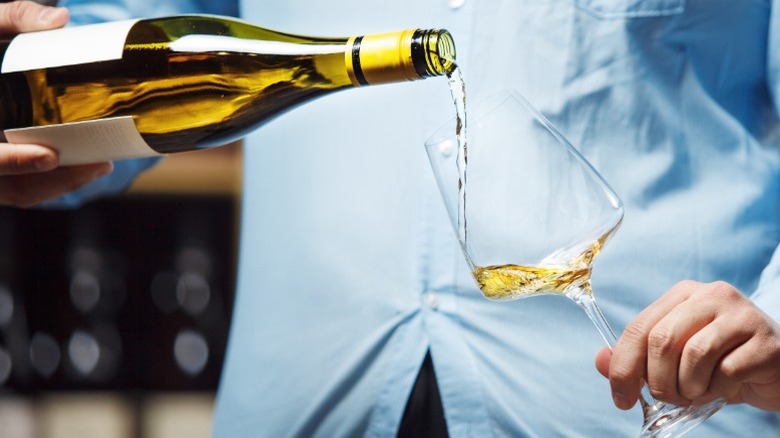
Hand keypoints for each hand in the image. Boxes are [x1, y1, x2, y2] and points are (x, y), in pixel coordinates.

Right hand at [0, 1, 112, 207]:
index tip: (49, 156)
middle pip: (7, 186)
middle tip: (101, 164)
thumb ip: (13, 18)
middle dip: (55, 180)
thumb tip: (60, 20)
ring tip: (100, 166)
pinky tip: (80, 170)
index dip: (11, 162)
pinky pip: (16, 191)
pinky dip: (47, 185)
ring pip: (14, 193)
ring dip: (58, 185)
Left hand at [595, 280, 779, 411]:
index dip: (624, 367)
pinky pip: (727, 371)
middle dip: (658, 381)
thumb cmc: (720, 363)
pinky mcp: (765, 340)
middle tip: (668, 399)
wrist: (778, 369)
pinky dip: (719, 390)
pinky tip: (726, 388)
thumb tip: (599, 360)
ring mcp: (741, 314)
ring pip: (694, 354)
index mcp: (682, 294)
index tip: (621, 398)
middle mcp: (710, 295)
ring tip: (698, 393)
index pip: (639, 328)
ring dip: (689, 387)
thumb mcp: (675, 360)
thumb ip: (637, 359)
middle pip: (662, 340)